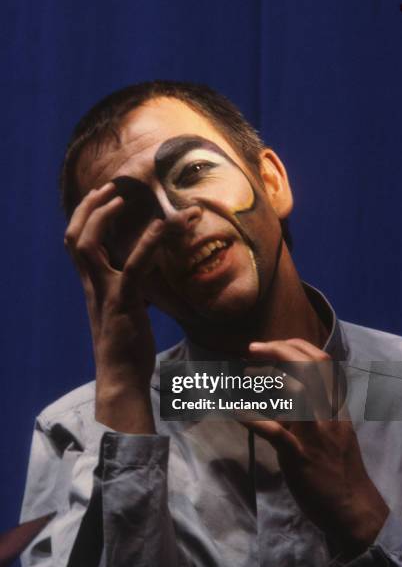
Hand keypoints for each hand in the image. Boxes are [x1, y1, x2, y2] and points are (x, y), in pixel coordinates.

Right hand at [64, 182, 163, 432]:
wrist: (122, 378)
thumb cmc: (126, 347)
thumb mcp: (123, 311)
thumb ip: (126, 289)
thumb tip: (140, 275)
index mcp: (93, 286)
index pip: (76, 243)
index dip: (85, 216)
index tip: (103, 197)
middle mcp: (93, 285)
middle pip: (74, 236)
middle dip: (88, 207)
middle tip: (110, 188)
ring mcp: (106, 292)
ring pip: (89, 245)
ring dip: (104, 216)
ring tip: (121, 198)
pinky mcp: (124, 303)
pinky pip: (133, 267)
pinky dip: (147, 243)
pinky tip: (163, 226)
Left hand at [245, 338, 387, 556]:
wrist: (351, 507)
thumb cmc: (337, 466)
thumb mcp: (332, 428)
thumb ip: (313, 406)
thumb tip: (282, 388)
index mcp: (335, 404)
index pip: (322, 361)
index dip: (295, 346)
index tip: (271, 344)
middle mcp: (328, 413)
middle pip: (309, 368)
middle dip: (279, 350)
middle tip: (252, 347)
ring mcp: (315, 433)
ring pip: (299, 391)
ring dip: (269, 377)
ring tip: (246, 373)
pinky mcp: (300, 455)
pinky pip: (275, 432)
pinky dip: (253, 419)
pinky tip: (234, 412)